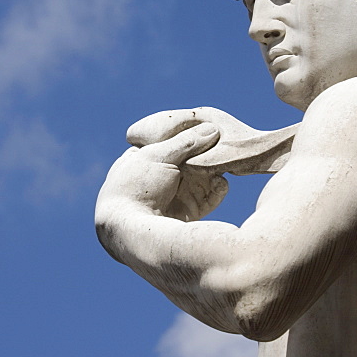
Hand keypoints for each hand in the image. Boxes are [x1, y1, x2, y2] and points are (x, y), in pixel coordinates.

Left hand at [96, 123, 225, 222]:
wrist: (131, 230)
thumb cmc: (137, 186)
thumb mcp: (159, 155)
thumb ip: (187, 142)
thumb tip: (213, 129)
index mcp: (146, 157)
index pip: (175, 140)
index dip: (193, 134)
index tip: (212, 126)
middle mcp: (162, 175)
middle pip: (193, 158)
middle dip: (209, 152)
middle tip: (225, 144)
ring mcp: (175, 194)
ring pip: (203, 177)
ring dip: (215, 170)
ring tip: (225, 163)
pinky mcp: (189, 212)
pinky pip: (209, 198)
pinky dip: (217, 191)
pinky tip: (222, 183)